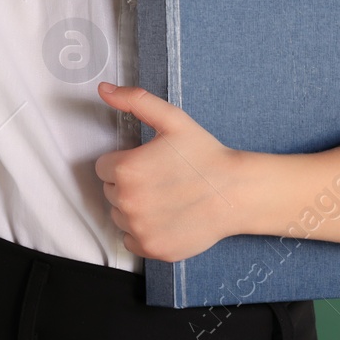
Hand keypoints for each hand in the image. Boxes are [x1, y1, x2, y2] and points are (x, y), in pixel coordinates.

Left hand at [94, 82, 247, 262]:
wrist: (236, 192)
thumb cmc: (205, 155)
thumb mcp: (171, 119)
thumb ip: (134, 101)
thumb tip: (104, 89)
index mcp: (125, 170)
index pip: (104, 167)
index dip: (125, 162)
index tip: (148, 163)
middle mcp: (127, 202)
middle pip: (110, 191)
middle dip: (129, 184)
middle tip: (160, 179)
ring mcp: (139, 229)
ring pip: (119, 216)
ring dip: (134, 208)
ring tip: (165, 198)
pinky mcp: (152, 249)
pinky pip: (131, 240)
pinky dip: (143, 231)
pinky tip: (166, 217)